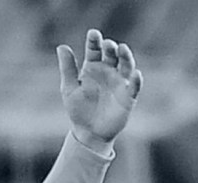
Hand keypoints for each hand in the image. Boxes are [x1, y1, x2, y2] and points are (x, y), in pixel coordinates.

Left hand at [57, 29, 141, 148]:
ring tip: (122, 49)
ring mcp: (119, 83)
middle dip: (110, 48)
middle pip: (111, 55)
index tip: (93, 34)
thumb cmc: (78, 110)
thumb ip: (67, 68)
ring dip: (125, 57)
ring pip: (126, 66)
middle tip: (107, 44)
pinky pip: (134, 86)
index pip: (95, 50)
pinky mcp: (128, 97)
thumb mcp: (69, 88)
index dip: (94, 41)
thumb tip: (61, 47)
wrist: (88, 133)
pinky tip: (135, 74)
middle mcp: (108, 72)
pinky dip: (136, 80)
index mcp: (92, 68)